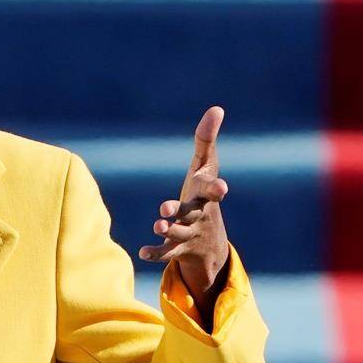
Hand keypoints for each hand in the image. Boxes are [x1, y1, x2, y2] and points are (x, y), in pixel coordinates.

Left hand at [138, 106, 230, 316]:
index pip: (213, 191)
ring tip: (157, 224)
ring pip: (179, 234)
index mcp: (206, 196)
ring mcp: (189, 233)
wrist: (210, 244)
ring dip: (167, 230)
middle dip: (182, 211)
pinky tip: (142, 252)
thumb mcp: (205, 167)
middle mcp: (200, 215)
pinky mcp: (178, 249)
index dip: (216, 189)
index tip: (221, 187)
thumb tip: (216, 108)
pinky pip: (167, 253)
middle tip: (165, 208)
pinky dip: (156, 253)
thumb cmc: (204, 194)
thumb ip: (207, 139)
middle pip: (193, 214)